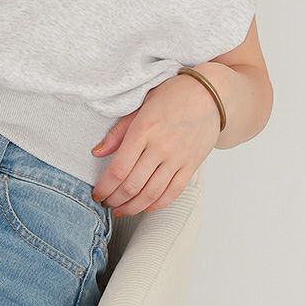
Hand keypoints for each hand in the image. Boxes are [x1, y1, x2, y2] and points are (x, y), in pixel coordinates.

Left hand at [89, 73, 220, 215]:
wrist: (209, 94)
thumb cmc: (171, 96)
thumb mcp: (139, 106)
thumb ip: (118, 131)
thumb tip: (97, 152)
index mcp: (143, 130)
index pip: (119, 168)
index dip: (105, 186)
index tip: (97, 193)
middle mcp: (160, 147)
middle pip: (133, 185)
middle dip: (115, 199)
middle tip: (106, 203)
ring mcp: (178, 158)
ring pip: (152, 193)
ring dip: (133, 206)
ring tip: (121, 210)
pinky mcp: (192, 165)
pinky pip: (173, 192)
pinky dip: (158, 204)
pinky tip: (145, 208)